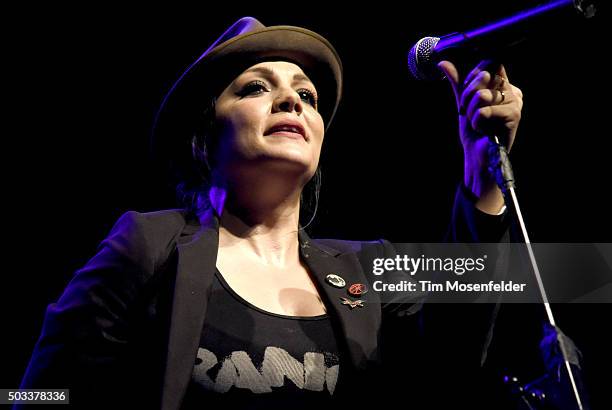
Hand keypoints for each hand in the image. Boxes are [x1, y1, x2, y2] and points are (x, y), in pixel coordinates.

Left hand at [438, 60, 522, 214]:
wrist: (477, 156)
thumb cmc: (473, 131)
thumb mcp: (462, 103)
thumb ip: (457, 82)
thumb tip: (443, 62)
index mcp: (503, 85)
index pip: (489, 63)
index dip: (473, 76)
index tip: (467, 95)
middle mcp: (513, 90)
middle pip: (485, 75)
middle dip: (468, 95)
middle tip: (470, 111)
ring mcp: (516, 102)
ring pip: (482, 94)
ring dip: (471, 112)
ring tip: (477, 123)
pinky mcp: (514, 115)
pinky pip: (484, 111)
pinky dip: (477, 122)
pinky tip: (484, 130)